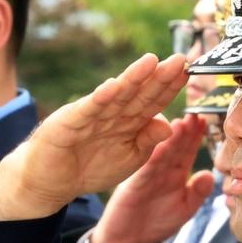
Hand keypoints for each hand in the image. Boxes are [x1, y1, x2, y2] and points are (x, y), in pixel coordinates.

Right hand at [0, 53, 186, 223]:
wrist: (51, 183)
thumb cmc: (91, 168)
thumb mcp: (130, 158)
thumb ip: (149, 141)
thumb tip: (170, 124)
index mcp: (129, 121)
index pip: (154, 100)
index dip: (171, 86)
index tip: (190, 71)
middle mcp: (112, 113)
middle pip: (140, 92)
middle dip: (160, 76)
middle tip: (181, 59)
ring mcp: (91, 115)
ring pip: (117, 95)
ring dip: (133, 78)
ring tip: (151, 61)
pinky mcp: (69, 122)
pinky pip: (89, 110)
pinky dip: (102, 98)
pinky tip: (115, 86)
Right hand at [90, 115, 213, 242]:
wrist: (128, 241)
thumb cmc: (155, 222)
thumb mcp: (184, 208)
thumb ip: (198, 193)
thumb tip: (211, 175)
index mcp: (174, 173)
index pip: (187, 151)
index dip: (196, 137)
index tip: (206, 121)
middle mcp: (160, 170)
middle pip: (174, 147)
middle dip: (185, 131)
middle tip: (195, 114)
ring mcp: (146, 177)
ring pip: (161, 155)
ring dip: (170, 140)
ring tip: (180, 124)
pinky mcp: (133, 187)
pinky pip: (144, 172)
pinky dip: (153, 160)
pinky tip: (160, 148)